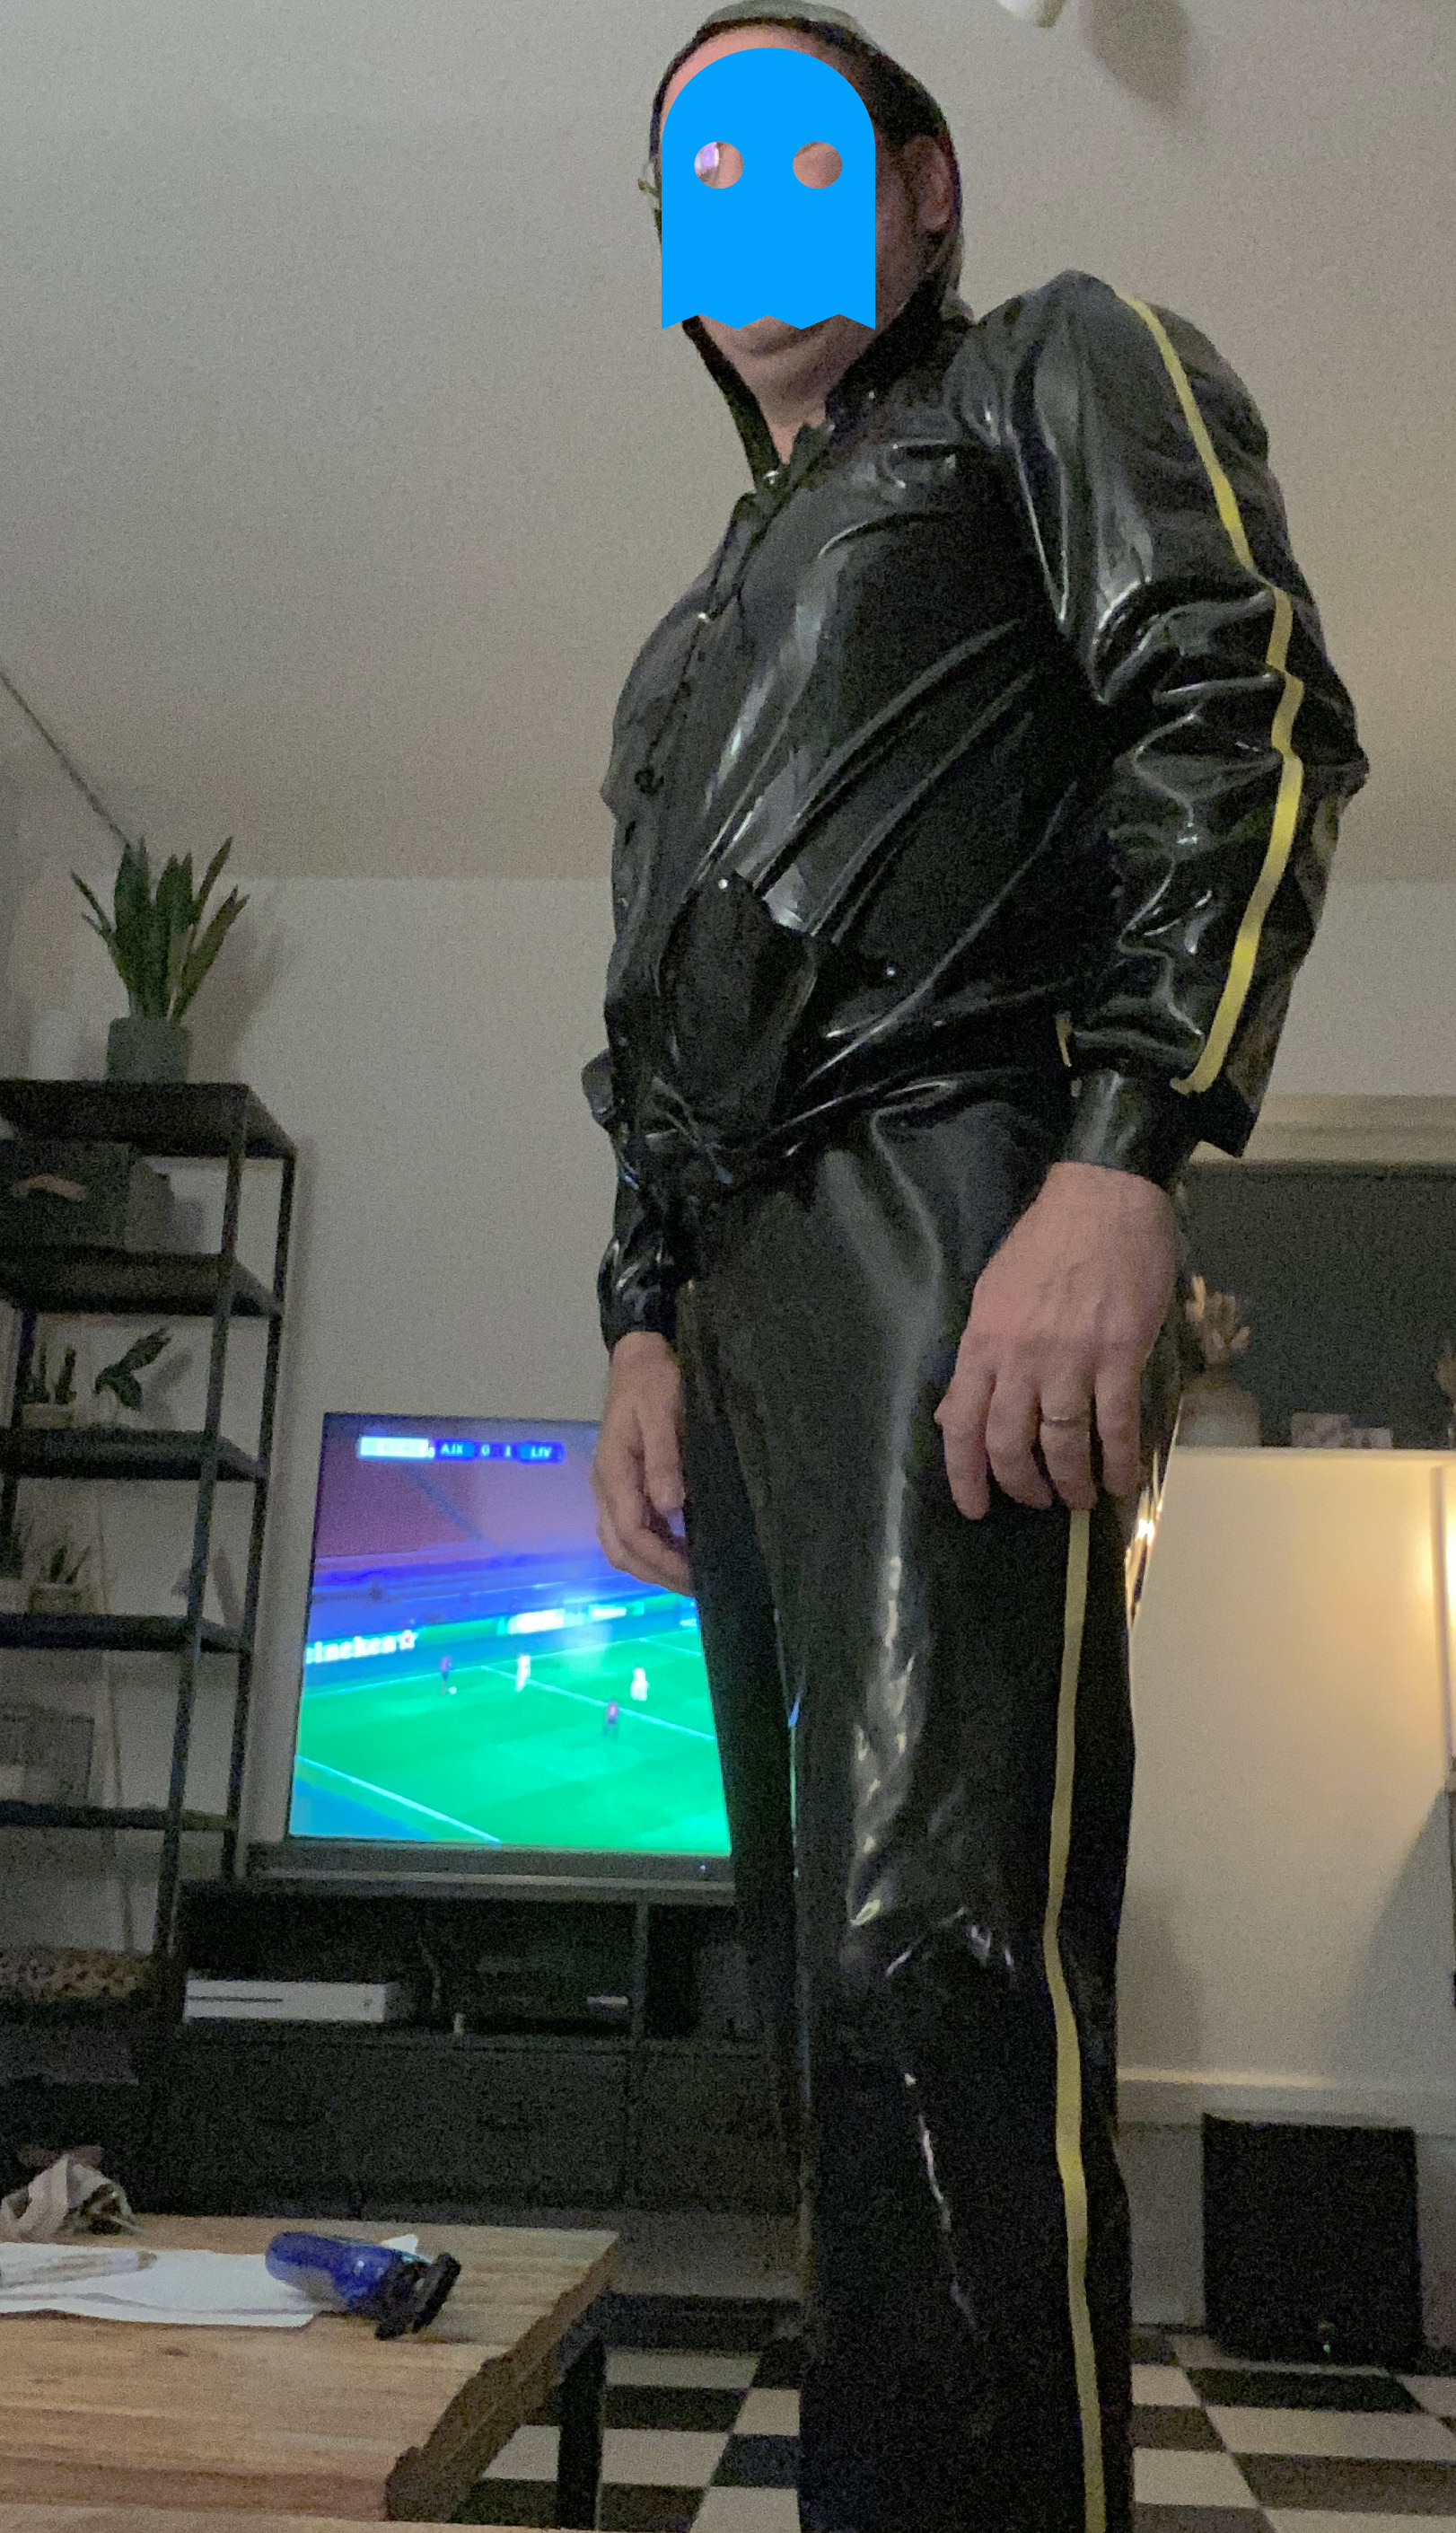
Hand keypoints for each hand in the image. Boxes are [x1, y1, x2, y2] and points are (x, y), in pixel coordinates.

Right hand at [592, 1331, 692, 1593]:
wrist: (637, 1360)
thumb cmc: (654, 1382)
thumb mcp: (663, 1411)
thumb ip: (664, 1458)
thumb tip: (670, 1507)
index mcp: (613, 1471)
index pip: (630, 1531)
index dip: (661, 1559)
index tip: (694, 1575)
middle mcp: (605, 1487)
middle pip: (620, 1548)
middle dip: (656, 1573)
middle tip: (698, 1587)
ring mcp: (610, 1489)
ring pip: (620, 1545)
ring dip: (652, 1566)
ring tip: (690, 1577)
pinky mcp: (621, 1487)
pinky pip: (628, 1531)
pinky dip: (651, 1550)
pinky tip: (680, 1553)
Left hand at [935, 1159, 1176, 1519]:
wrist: (1103, 1198)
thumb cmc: (1046, 1242)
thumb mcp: (991, 1293)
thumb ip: (978, 1356)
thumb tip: (954, 1411)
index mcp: (984, 1341)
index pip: (961, 1424)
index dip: (966, 1475)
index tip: (975, 1507)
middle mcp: (1021, 1358)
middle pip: (1010, 1443)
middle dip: (1022, 1485)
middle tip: (1037, 1499)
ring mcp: (1072, 1359)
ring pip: (1063, 1443)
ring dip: (1072, 1482)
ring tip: (1080, 1496)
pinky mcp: (1120, 1355)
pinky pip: (1116, 1425)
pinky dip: (1119, 1462)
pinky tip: (1123, 1482)